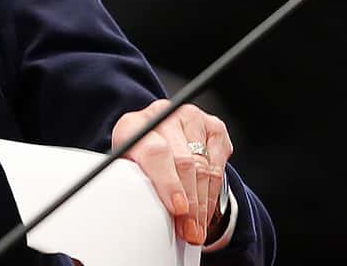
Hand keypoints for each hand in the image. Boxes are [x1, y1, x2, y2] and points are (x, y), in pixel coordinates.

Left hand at [112, 100, 232, 245]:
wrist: (155, 137)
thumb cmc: (139, 159)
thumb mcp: (128, 170)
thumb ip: (137, 185)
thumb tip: (148, 218)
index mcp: (133, 125)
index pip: (155, 153)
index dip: (168, 183)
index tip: (178, 209)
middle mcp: (163, 115)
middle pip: (184, 162)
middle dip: (190, 203)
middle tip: (190, 231)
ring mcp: (191, 118)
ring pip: (204, 167)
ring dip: (203, 204)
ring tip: (198, 228)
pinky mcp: (214, 126)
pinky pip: (218, 165)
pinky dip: (213, 193)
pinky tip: (206, 210)